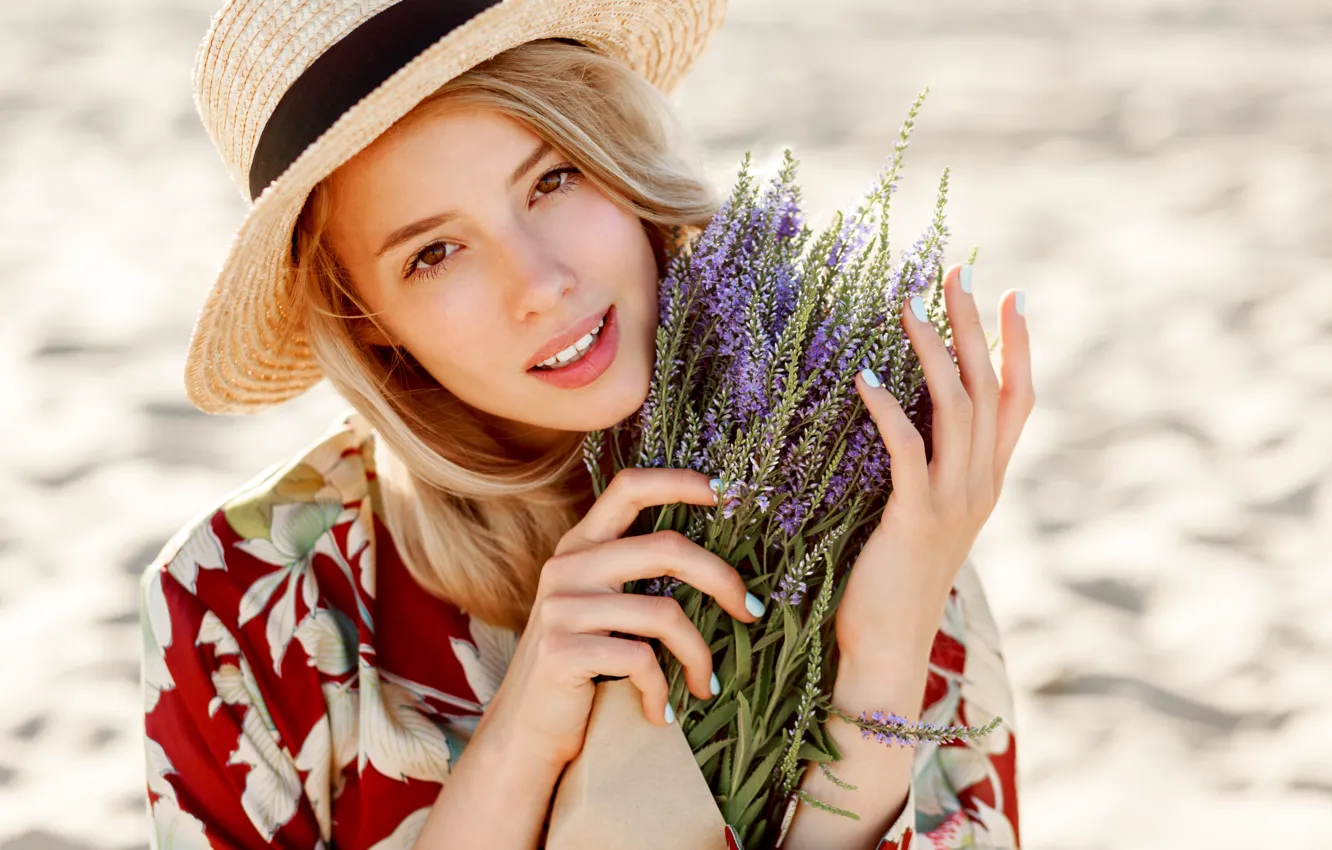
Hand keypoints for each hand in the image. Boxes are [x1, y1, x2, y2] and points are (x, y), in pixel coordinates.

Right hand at [470, 468, 762, 773]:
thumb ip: (634, 575)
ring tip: (705, 685)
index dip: (679, 481)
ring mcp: (561, 606)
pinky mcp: (561, 650)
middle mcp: (567, 566)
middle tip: (751, 612)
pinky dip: (661, 690)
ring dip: (698, 656)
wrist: (525, 732)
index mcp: (581, 546)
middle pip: (668, 548)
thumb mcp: (601, 610)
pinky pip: (641, 660)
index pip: (629, 487)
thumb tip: (719, 564)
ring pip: (664, 614)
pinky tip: (660, 711)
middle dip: (723, 579)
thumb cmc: (582, 670)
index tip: (726, 492)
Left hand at [837, 264, 1033, 654]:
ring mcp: (954, 502)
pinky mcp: (916, 519)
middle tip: (960, 271)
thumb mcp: (926, 517)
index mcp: (989, 481)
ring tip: (909, 306)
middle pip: (989, 389)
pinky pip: (908, 452)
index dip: (1018, 345)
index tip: (1011, 293)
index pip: (1017, 400)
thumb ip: (932, 470)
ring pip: (955, 408)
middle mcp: (982, 485)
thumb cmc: (894, 581)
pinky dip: (889, 410)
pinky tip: (866, 378)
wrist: (889, 648)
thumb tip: (914, 417)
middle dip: (976, 326)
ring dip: (933, 351)